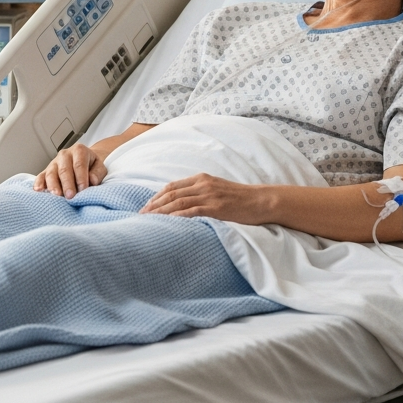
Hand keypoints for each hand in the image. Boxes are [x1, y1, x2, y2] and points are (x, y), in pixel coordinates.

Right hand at [33, 143, 106, 197]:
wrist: (85, 160)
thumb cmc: (92, 166)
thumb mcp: (100, 166)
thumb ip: (98, 173)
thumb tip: (92, 180)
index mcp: (79, 151)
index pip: (79, 164)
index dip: (81, 178)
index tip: (83, 190)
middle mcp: (65, 155)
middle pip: (64, 170)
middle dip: (67, 184)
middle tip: (70, 196)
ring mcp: (54, 162)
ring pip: (51, 173)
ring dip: (53, 185)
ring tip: (56, 195)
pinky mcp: (46, 171)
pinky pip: (40, 176)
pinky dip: (39, 183)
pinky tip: (38, 190)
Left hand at [140, 173, 272, 223]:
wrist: (262, 201)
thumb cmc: (241, 199)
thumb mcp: (218, 191)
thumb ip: (201, 194)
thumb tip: (182, 206)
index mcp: (202, 179)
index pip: (172, 186)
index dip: (156, 197)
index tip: (145, 207)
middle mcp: (203, 184)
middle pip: (171, 194)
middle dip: (153, 205)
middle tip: (140, 216)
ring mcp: (209, 195)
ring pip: (178, 202)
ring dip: (160, 212)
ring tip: (148, 221)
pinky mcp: (216, 208)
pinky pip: (191, 212)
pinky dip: (176, 217)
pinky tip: (167, 224)